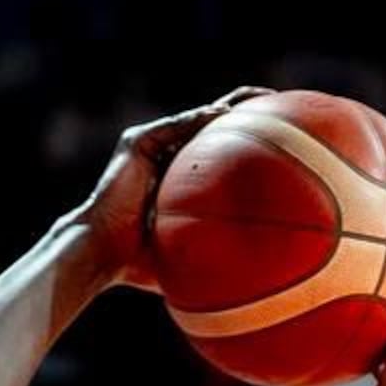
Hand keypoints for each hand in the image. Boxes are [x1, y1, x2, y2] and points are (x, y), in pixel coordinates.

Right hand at [66, 87, 268, 291]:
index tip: (283, 138)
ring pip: (198, 118)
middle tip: (283, 106)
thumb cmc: (141, 265)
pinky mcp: (137, 142)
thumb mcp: (191, 257)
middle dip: (247, 112)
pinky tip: (227, 114)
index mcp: (178, 179)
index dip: (246, 141)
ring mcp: (151, 147)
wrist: (102, 254)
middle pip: (213, 126)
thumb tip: (260, 286)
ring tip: (264, 99)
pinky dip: (200, 119)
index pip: (217, 153)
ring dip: (230, 106)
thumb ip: (218, 259)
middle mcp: (165, 157)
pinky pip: (176, 126)